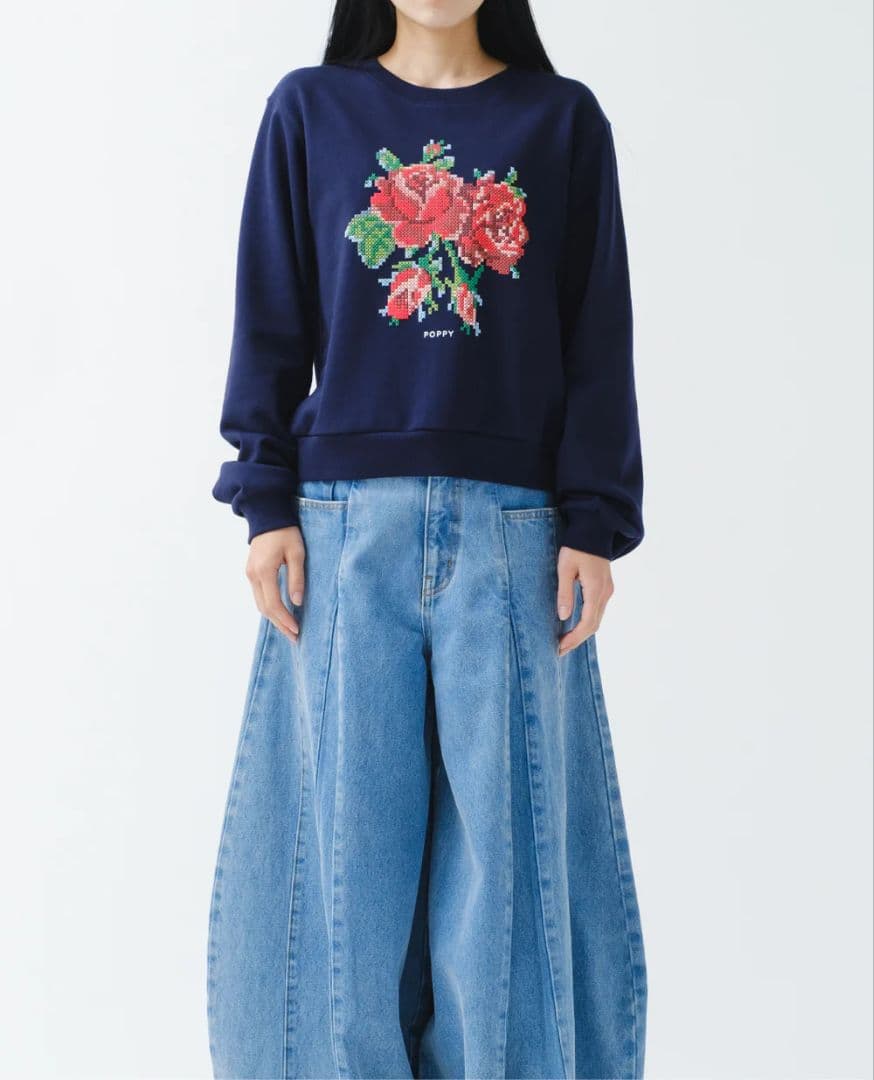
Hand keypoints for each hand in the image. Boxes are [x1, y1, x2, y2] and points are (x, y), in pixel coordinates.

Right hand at [246, 526, 305, 643]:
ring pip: (260, 604)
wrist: (268, 516)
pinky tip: (280, 613)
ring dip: (274, 618)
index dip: (285, 620)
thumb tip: (298, 602)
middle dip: (280, 624)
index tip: (297, 630)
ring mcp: (250, 574)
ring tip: (289, 629)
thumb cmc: (286, 532)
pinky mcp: (251, 572)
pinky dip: (270, 607)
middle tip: (294, 637)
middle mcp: (253, 575)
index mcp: (264, 571)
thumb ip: (296, 578)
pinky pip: (259, 596)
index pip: (273, 604)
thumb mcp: (296, 553)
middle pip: (264, 608)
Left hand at [556, 547, 613, 656]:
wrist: (595, 529)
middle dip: (577, 639)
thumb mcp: (565, 568)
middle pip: (594, 625)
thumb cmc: (576, 546)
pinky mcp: (605, 587)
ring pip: (597, 619)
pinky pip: (598, 610)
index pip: (587, 622)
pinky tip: (575, 625)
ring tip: (565, 641)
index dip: (574, 638)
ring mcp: (607, 590)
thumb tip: (564, 617)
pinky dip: (587, 621)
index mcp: (596, 589)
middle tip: (560, 650)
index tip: (560, 647)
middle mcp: (605, 593)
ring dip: (582, 632)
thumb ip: (565, 593)